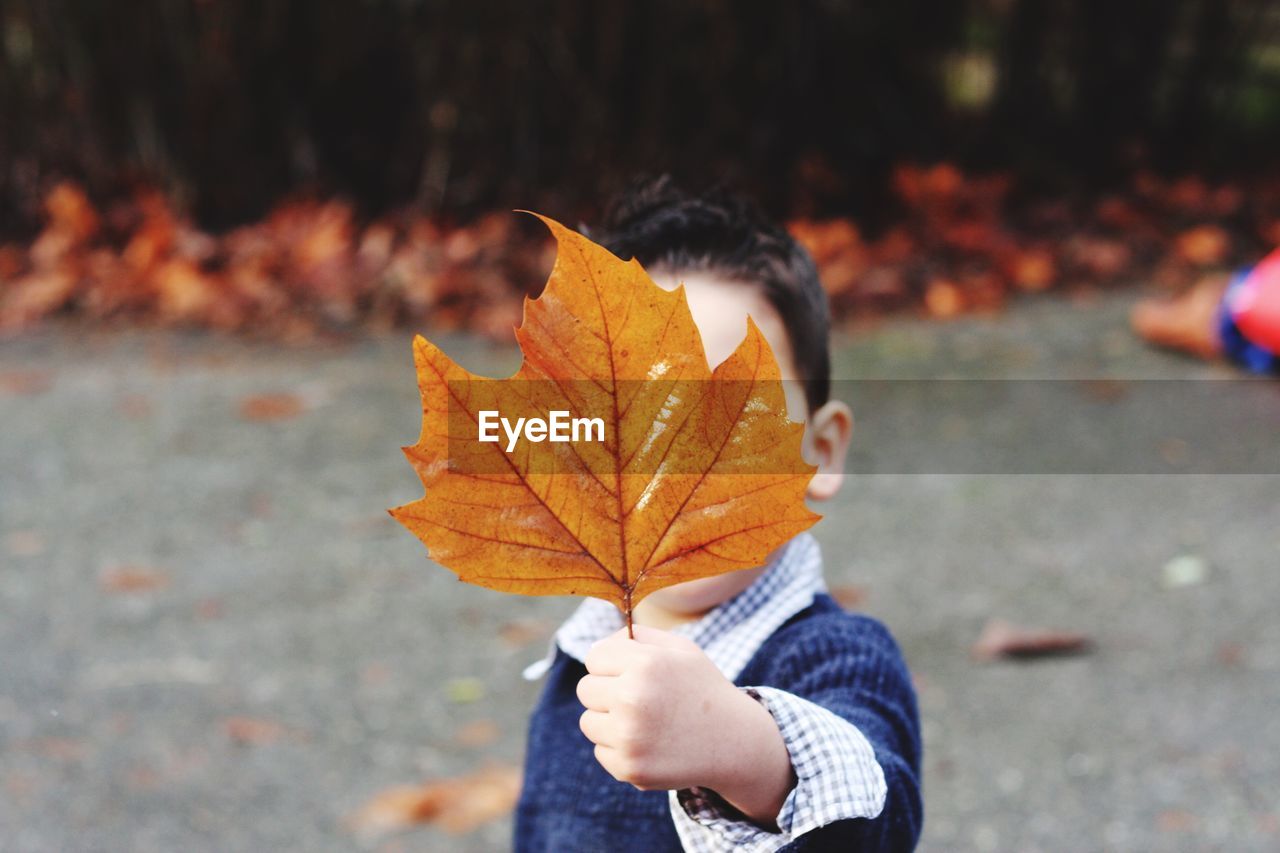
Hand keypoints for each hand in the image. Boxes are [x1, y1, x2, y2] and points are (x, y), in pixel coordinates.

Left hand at [577, 625, 794, 827]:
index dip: (612, 664)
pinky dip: (619, 748)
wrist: (734, 742)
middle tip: (639, 699)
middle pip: (585, 689)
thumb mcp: (680, 649)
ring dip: (609, 721)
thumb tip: (594, 646)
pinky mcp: (628, 768)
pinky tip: (650, 744)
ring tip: (645, 722)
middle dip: (607, 691)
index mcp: (645, 663)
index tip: (631, 672)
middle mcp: (633, 698)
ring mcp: (629, 737)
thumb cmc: (701, 689)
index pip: (594, 657)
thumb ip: (637, 637)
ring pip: (588, 721)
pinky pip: (600, 750)